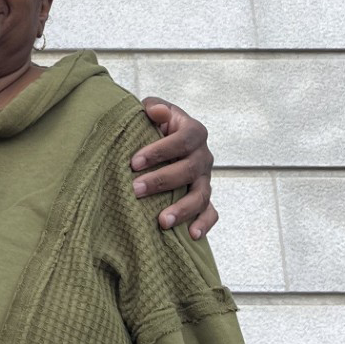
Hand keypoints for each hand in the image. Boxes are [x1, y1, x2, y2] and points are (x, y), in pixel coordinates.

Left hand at [133, 98, 216, 237]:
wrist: (166, 141)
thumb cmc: (156, 126)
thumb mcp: (154, 110)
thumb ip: (154, 107)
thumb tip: (156, 111)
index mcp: (194, 132)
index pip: (182, 140)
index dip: (159, 151)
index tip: (134, 162)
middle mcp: (203, 156)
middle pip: (189, 169)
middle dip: (162, 181)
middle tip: (136, 189)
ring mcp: (205, 179)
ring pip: (200, 195)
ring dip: (182, 209)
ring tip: (162, 221)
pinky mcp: (205, 198)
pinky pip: (210, 213)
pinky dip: (204, 224)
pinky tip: (191, 235)